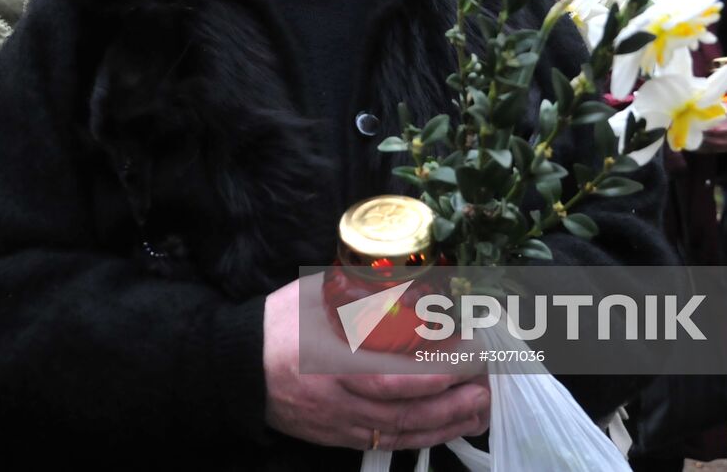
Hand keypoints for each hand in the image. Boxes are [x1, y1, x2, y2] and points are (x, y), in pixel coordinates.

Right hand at [263, 276, 489, 450]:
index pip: (395, 376)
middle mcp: (340, 400)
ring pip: (402, 432)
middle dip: (454, 402)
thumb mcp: (317, 296)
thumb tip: (411, 281)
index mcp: (333, 362)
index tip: (471, 351)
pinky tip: (447, 428)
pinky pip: (388, 444)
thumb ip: (361, 291)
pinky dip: (422, 438)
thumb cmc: (280, 323)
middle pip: (406, 411)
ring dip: (447, 424)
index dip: (439, 371)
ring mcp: (340, 423)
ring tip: (481, 408)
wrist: (238, 367)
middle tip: (488, 384)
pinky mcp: (339, 437)